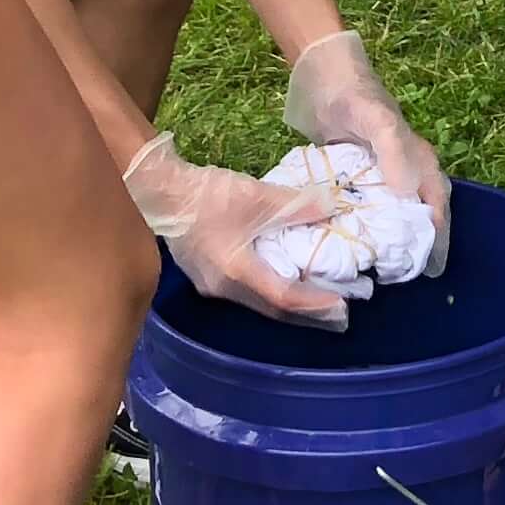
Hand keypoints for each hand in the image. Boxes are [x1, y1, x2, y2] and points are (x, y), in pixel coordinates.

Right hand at [122, 131, 351, 326]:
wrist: (162, 190)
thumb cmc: (209, 195)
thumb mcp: (259, 196)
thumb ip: (298, 206)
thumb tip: (332, 209)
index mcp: (236, 272)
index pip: (283, 297)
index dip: (314, 302)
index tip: (342, 304)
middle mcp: (223, 288)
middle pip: (271, 309)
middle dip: (307, 314)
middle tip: (339, 314)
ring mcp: (211, 286)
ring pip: (258, 303)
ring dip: (288, 306)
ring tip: (318, 302)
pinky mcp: (206, 277)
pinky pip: (245, 293)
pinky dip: (270, 293)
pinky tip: (285, 283)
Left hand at [285, 30, 453, 278]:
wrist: (323, 75)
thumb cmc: (355, 97)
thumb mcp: (377, 122)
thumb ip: (395, 154)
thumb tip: (409, 197)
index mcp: (421, 161)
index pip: (437, 208)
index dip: (435, 238)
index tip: (425, 270)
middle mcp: (407, 171)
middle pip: (421, 214)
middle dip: (418, 245)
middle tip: (404, 277)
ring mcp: (383, 174)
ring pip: (396, 213)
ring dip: (392, 239)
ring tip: (380, 269)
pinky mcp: (360, 176)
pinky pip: (369, 206)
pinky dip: (367, 226)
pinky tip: (353, 243)